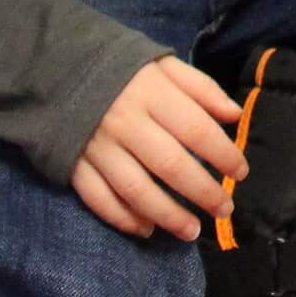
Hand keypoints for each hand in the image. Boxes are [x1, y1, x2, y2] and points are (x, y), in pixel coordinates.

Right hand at [70, 55, 249, 240]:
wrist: (54, 68)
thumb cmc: (122, 70)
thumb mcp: (164, 65)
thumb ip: (201, 88)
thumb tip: (235, 115)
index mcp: (151, 93)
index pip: (195, 128)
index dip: (222, 154)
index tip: (240, 172)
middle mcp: (125, 123)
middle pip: (170, 164)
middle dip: (202, 192)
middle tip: (224, 209)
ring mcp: (97, 147)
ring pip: (136, 189)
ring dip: (167, 215)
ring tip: (192, 231)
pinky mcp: (73, 166)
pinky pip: (99, 199)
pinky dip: (123, 218)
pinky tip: (147, 229)